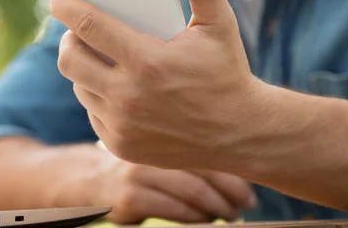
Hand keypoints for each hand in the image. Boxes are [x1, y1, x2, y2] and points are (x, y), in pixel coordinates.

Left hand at [52, 0, 266, 171]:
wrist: (239, 133)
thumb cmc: (226, 71)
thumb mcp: (220, 21)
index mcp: (149, 61)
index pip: (90, 27)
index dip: (67, 7)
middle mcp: (129, 97)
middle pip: (71, 59)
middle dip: (70, 38)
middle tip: (83, 29)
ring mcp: (122, 125)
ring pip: (79, 85)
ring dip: (84, 66)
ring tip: (102, 54)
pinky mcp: (121, 145)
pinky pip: (92, 111)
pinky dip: (97, 94)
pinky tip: (117, 84)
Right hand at [88, 149, 256, 223]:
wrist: (95, 180)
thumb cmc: (142, 165)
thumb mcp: (163, 150)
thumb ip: (190, 150)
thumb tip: (240, 169)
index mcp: (164, 130)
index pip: (208, 146)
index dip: (235, 170)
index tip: (251, 189)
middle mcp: (153, 147)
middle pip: (203, 167)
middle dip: (232, 190)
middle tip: (247, 204)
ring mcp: (138, 171)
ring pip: (191, 190)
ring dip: (217, 207)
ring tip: (231, 215)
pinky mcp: (128, 197)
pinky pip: (172, 209)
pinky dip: (194, 218)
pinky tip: (205, 221)